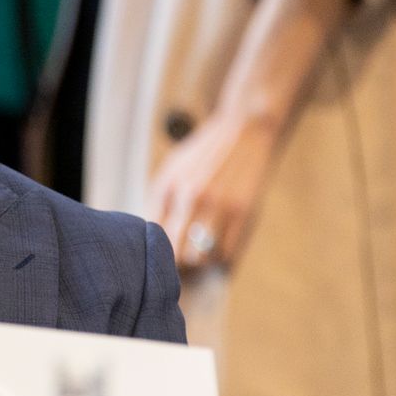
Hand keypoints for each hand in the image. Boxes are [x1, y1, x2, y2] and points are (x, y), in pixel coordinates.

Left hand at [149, 111, 280, 271]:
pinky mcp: (244, 212)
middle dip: (177, 263)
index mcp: (168, 188)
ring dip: (200, 263)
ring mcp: (219, 206)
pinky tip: (218, 249)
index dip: (156, 254)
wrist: (245, 131)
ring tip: (200, 255)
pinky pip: (227, 253)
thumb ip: (158, 204)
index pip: (154, 238)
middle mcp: (191, 198)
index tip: (161, 256)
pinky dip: (221, 258)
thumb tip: (150, 242)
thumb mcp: (171, 171)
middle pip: (176, 253)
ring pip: (202, 258)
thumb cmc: (203, 155)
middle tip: (181, 261)